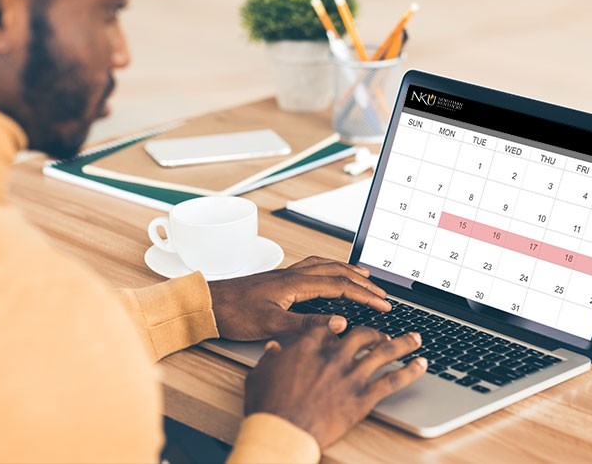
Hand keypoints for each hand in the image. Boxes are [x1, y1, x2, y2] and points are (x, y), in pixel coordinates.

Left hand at [208, 256, 390, 340]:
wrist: (207, 304)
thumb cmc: (234, 314)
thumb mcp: (271, 324)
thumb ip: (306, 325)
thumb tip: (338, 324)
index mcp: (295, 283)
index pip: (340, 285)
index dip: (365, 295)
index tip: (383, 304)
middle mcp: (292, 275)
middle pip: (336, 272)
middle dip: (363, 282)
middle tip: (382, 293)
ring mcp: (285, 275)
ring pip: (324, 266)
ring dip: (347, 270)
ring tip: (363, 275)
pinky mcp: (277, 280)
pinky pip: (311, 268)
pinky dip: (328, 269)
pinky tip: (326, 276)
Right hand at [244, 324, 426, 447]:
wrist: (282, 431)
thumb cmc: (268, 406)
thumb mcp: (261, 374)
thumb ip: (271, 357)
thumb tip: (273, 349)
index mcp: (308, 347)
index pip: (329, 327)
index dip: (339, 325)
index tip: (345, 325)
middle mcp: (334, 356)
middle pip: (361, 335)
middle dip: (376, 332)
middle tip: (384, 334)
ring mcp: (350, 375)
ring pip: (384, 352)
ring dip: (403, 344)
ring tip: (415, 339)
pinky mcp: (363, 397)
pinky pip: (392, 380)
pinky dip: (410, 371)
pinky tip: (421, 364)